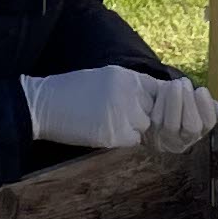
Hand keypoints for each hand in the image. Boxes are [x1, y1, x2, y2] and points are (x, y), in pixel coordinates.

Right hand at [22, 66, 217, 151]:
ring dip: (131, 129)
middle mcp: (129, 93)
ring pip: (145, 128)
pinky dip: (119, 140)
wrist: (41, 104)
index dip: (170, 103)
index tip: (176, 109)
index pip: (163, 91)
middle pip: (158, 112)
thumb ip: (133, 88)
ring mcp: (122, 114)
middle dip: (149, 118)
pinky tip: (97, 129)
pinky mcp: (113, 134)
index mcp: (128, 77)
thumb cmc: (72, 92)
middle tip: (125, 117)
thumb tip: (163, 98)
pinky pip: (130, 141)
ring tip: (103, 119)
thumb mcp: (106, 80)